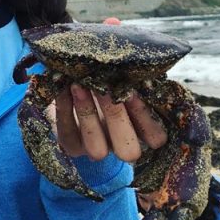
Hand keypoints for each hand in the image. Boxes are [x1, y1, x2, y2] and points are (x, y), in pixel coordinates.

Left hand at [52, 86, 166, 161]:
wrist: (74, 80)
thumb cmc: (108, 77)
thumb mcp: (123, 77)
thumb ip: (134, 77)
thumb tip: (139, 69)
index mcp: (142, 129)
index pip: (156, 137)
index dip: (146, 116)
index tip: (132, 89)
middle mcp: (121, 144)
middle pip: (129, 150)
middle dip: (117, 117)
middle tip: (105, 88)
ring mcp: (95, 148)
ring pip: (97, 148)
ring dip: (88, 114)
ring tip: (79, 85)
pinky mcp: (71, 145)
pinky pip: (67, 132)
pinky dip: (64, 107)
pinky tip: (62, 86)